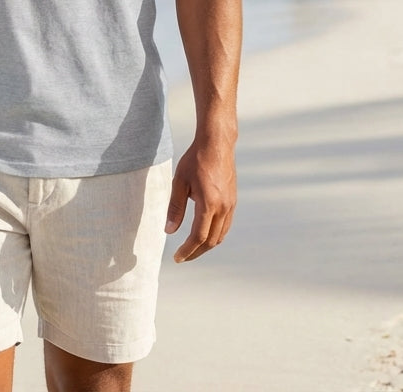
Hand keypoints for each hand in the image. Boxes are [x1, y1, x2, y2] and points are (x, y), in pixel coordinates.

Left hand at [165, 138, 236, 262]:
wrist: (216, 144)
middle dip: (196, 252)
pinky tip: (204, 234)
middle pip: (211, 241)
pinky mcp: (233, 201)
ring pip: (220, 235)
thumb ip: (175, 208)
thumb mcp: (179, 182)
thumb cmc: (195, 160)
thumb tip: (169, 231)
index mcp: (209, 204)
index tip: (177, 258)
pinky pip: (226, 226)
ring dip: (206, 246)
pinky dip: (215, 235)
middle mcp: (223, 208)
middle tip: (182, 257)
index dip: (187, 250)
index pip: (198, 237)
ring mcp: (231, 205)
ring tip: (192, 249)